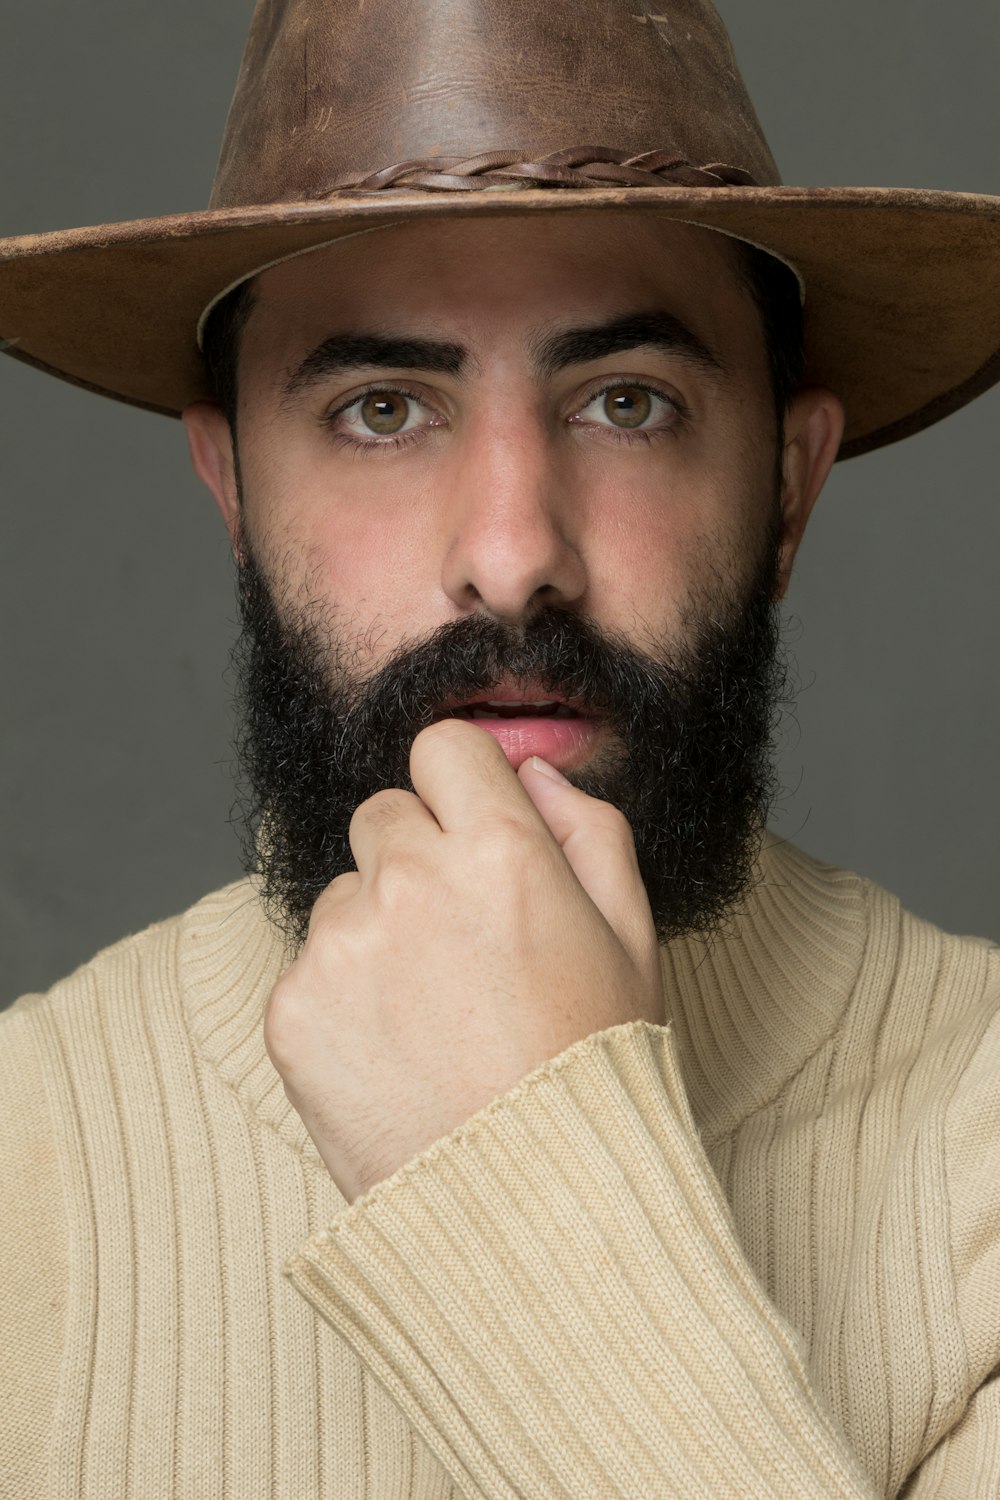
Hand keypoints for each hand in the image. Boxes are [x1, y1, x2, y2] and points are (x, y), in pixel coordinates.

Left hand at [264, 717, 664, 1201]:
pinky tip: (395, 1055)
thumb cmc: (593, 1071)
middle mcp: (411, 880)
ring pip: (343, 893)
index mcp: (501, 850)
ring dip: (377, 930)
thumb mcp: (633, 940)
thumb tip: (532, 773)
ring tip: (434, 1017)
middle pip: (383, 812)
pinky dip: (341, 999)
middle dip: (416, 857)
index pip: (443, 746)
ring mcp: (342, 945)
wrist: (531, 1213)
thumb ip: (589, 830)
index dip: (463, 789)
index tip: (474, 836)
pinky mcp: (292, 1009)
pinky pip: (309, 967)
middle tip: (461, 945)